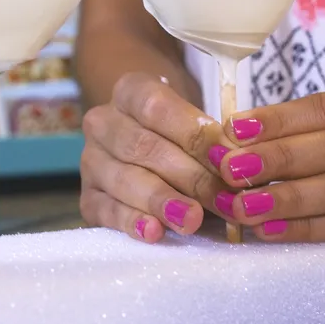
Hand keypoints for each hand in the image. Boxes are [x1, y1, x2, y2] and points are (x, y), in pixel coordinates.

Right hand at [79, 72, 236, 241]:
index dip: (195, 134)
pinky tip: (154, 232)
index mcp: (129, 91)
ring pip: (125, 179)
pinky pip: (107, 211)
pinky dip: (132, 222)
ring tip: (192, 219)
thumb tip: (236, 165)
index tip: (228, 160)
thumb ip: (213, 142)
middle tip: (223, 200)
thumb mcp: (198, 124)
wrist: (150, 148)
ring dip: (162, 201)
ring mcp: (91, 161)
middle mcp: (103, 122)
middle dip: (189, 176)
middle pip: (144, 147)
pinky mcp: (88, 198)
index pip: (157, 107)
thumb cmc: (182, 134)